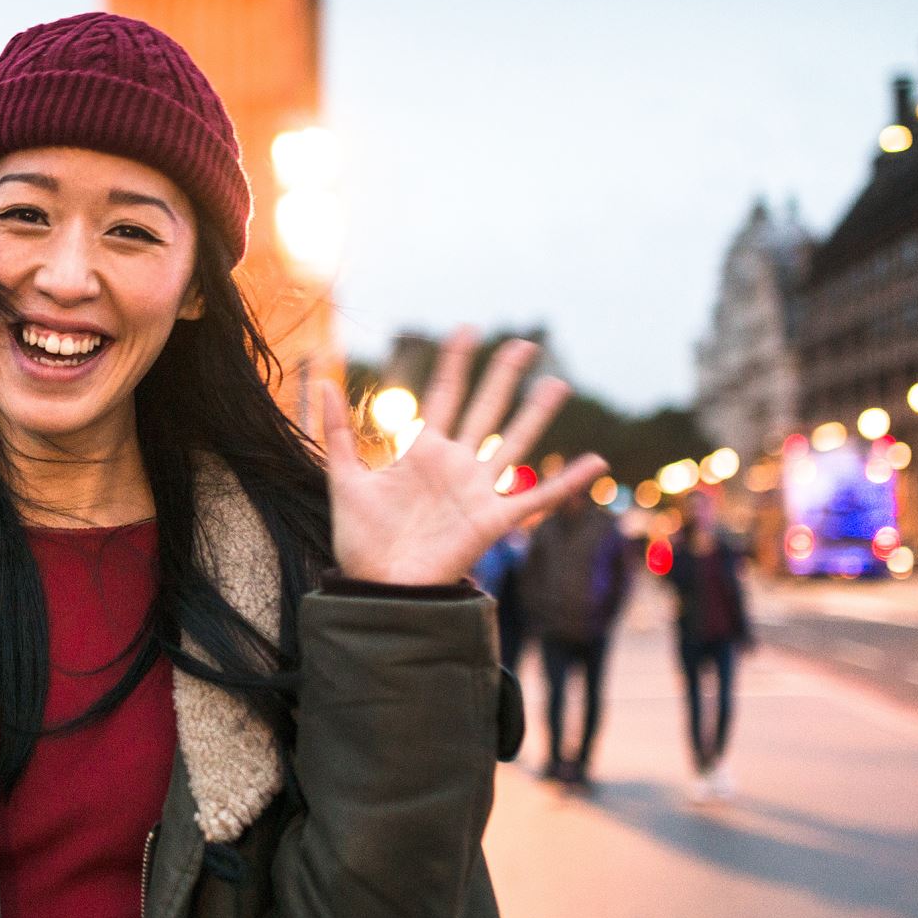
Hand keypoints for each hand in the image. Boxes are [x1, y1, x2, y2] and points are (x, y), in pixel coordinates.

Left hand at [317, 330, 608, 587]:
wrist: (376, 586)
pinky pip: (536, 498)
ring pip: (514, 443)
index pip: (444, 394)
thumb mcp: (342, 478)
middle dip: (503, 376)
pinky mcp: (492, 522)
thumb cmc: (360, 539)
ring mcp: (477, 490)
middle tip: (523, 342)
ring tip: (558, 384)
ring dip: (536, 414)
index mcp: (423, 449)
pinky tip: (594, 462)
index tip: (465, 330)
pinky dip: (566, 482)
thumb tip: (322, 382)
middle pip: (486, 409)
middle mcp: (456, 464)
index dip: (454, 362)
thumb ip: (336, 432)